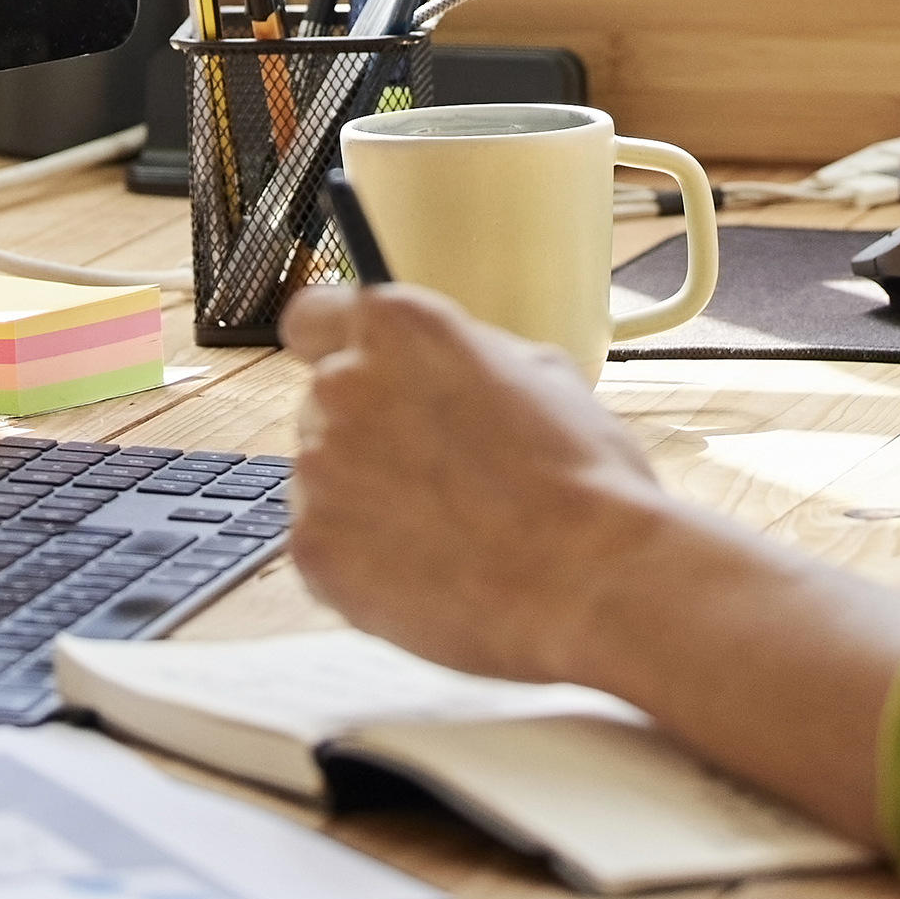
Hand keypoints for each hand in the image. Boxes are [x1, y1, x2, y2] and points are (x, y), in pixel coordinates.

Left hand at [283, 286, 677, 688]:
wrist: (587, 583)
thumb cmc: (582, 479)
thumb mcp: (542, 373)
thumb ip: (465, 356)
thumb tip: (445, 367)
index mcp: (397, 327)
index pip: (312, 315)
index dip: (334, 347)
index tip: (356, 374)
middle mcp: (342, 386)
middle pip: (327, 404)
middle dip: (369, 432)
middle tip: (438, 472)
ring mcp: (318, 469)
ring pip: (324, 476)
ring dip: (365, 496)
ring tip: (443, 529)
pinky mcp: (312, 546)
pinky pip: (323, 543)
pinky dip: (362, 558)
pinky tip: (426, 567)